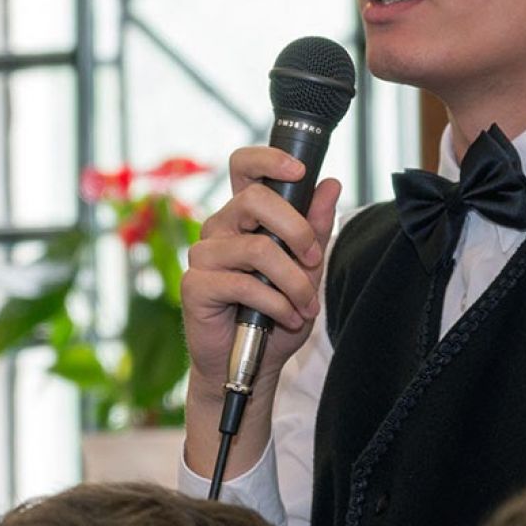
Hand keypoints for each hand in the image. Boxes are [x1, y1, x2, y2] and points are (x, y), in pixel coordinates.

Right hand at [180, 145, 339, 476]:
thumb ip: (315, 227)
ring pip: (257, 248)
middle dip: (297, 229)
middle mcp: (220, 227)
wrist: (251, 365)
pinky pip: (244, 283)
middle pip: (255, 199)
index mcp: (244, 215)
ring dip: (294, 280)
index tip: (299, 171)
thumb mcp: (307, 269)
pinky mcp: (195, 285)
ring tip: (306, 305)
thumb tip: (330, 184)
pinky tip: (288, 317)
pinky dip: (277, 303)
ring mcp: (203, 255)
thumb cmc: (277, 314)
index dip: (269, 159)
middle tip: (315, 258)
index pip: (245, 166)